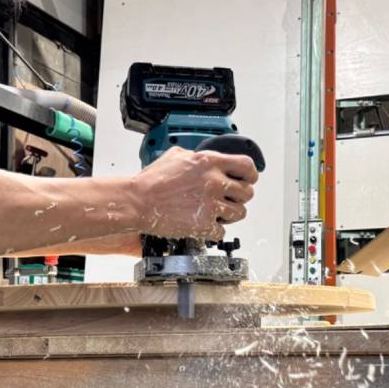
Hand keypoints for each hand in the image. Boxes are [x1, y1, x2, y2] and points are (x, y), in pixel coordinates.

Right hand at [131, 147, 258, 240]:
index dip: (251, 175)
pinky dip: (214, 231)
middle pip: (247, 192)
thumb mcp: (176, 156)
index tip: (248, 179)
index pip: (247, 166)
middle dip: (240, 197)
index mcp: (209, 162)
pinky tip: (204, 225)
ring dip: (230, 215)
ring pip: (239, 213)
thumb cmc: (152, 181)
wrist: (138, 201)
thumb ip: (196, 156)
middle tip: (230, 200)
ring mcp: (210, 204)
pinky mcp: (204, 225)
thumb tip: (205, 159)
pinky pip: (221, 231)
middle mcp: (213, 182)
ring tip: (217, 214)